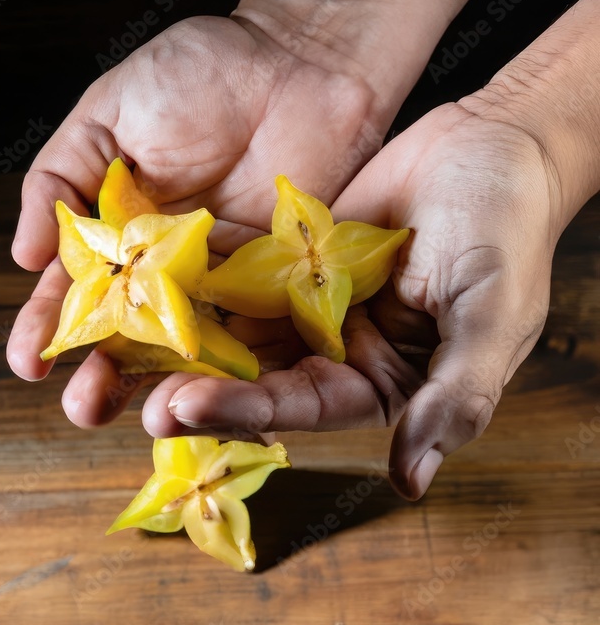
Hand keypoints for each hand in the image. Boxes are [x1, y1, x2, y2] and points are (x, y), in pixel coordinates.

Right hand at [7, 12, 387, 418]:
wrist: (301, 55)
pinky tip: (217, 392)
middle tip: (83, 407)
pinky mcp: (281, 279)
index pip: (78, 286)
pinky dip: (235, 363)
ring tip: (142, 417)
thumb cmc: (200, 69)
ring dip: (165, 383)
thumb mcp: (110, 112)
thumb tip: (23, 255)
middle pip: (130, 330)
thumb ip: (62, 177)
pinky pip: (254, 329)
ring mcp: (225, 275)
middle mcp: (168, 261)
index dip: (50, 324)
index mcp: (120, 225)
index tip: (29, 360)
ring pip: (189, 344)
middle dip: (103, 371)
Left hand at [153, 101, 559, 498]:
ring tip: (116, 345)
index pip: (305, 408)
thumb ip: (455, 399)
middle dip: (193, 386)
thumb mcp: (491, 320)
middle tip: (126, 394)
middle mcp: (337, 350)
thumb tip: (411, 482)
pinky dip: (198, 275)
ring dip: (182, 338)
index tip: (184, 407)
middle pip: (255, 377)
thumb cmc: (509, 231)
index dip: (245, 411)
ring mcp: (308, 299)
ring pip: (236, 328)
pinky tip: (146, 278)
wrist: (493, 142)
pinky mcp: (289, 253)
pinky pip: (238, 268)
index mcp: (383, 381)